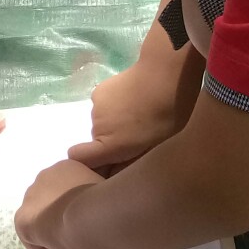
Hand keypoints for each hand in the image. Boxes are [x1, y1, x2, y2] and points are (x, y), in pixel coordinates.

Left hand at [15, 158, 104, 248]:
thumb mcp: (105, 200)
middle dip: (66, 232)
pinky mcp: (23, 220)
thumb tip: (96, 223)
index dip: (80, 218)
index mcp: (67, 169)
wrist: (89, 213)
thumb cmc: (105, 203)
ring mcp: (31, 197)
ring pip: (44, 225)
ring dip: (58, 246)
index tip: (94, 234)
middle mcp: (45, 177)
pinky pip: (35, 241)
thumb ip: (97, 206)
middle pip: (53, 210)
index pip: (68, 195)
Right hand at [69, 58, 188, 169]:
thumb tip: (115, 174)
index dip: (89, 162)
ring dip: (115, 122)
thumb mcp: (158, 146)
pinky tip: (134, 98)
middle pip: (98, 141)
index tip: (107, 160)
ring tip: (140, 113)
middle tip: (139, 133)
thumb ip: (132, 163)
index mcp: (111, 144)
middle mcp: (97, 127)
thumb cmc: (170, 115)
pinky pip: (104, 106)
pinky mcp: (99, 91)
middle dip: (113, 140)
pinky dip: (114, 106)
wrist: (165, 74)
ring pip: (102, 123)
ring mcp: (96, 107)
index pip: (78, 157)